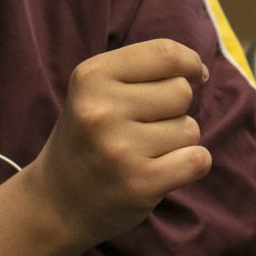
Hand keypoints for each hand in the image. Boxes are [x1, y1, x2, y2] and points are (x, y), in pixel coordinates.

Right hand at [24, 39, 214, 250]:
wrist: (56, 202)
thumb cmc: (91, 136)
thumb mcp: (99, 89)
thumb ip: (147, 69)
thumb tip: (199, 70)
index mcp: (91, 77)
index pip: (166, 53)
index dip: (188, 63)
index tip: (190, 76)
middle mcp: (101, 110)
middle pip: (181, 92)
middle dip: (174, 109)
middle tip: (141, 128)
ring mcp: (119, 149)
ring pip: (190, 129)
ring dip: (177, 142)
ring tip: (142, 152)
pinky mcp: (139, 184)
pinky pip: (198, 160)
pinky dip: (190, 165)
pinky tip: (161, 171)